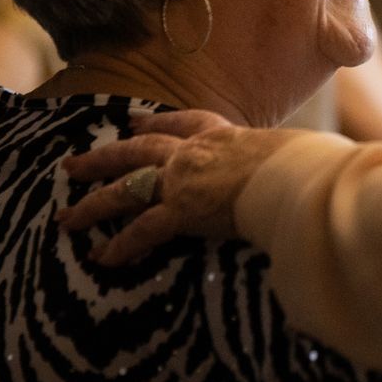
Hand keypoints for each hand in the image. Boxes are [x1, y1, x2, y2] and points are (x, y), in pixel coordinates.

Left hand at [57, 110, 291, 264]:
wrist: (297, 174)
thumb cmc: (306, 165)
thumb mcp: (293, 154)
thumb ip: (288, 163)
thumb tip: (315, 170)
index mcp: (223, 135)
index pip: (183, 123)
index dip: (152, 124)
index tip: (131, 124)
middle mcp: (194, 152)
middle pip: (137, 150)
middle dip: (102, 157)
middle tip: (72, 164)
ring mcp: (183, 179)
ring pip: (126, 188)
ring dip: (93, 205)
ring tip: (67, 219)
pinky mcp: (181, 210)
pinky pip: (142, 230)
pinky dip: (121, 246)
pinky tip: (102, 258)